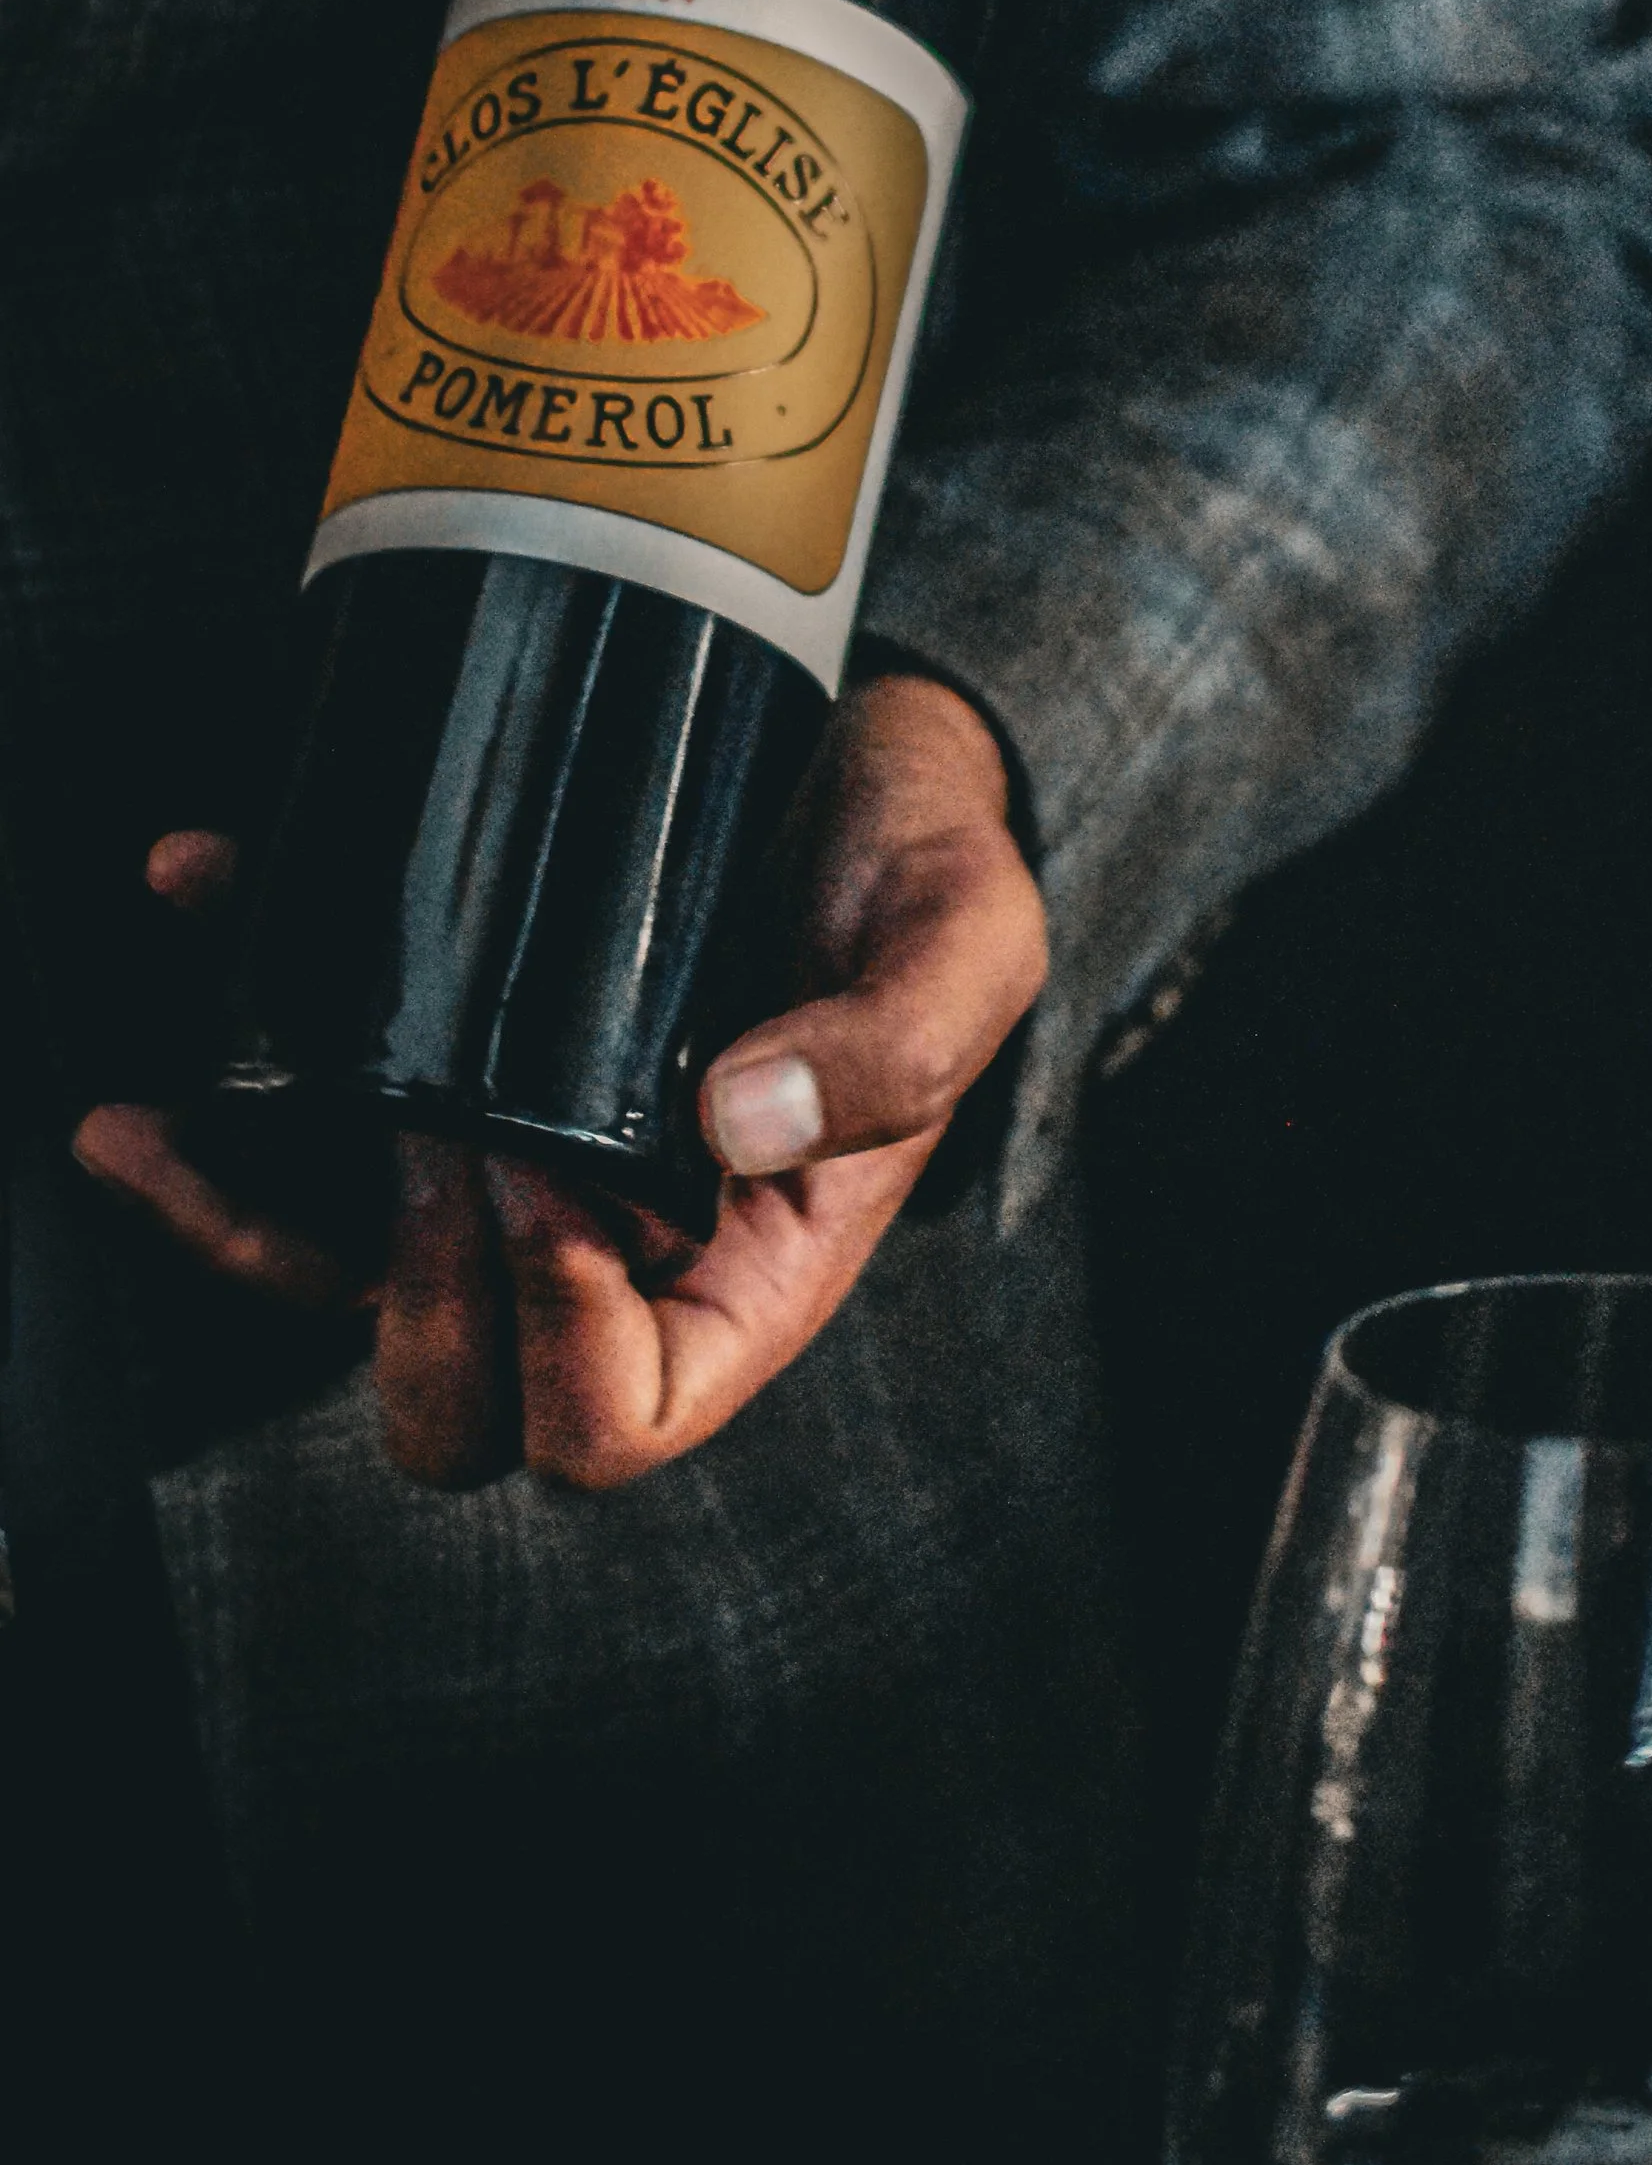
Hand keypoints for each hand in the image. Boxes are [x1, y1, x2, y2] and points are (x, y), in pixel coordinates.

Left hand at [72, 675, 1045, 1494]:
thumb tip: (738, 1119)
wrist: (861, 748)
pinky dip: (222, 1051)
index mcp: (749, 1269)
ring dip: (236, 1216)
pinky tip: (207, 894)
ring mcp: (513, 1174)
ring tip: (172, 1118)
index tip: (548, 1162)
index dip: (558, 1329)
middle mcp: (614, 1254)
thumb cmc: (924, 864)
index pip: (621, 1416)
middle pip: (456, 1406)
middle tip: (431, 1128)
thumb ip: (892, 1044)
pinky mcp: (443, 1074)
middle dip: (410, 1298)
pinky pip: (298, 1128)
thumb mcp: (966, 940)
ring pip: (333, 1287)